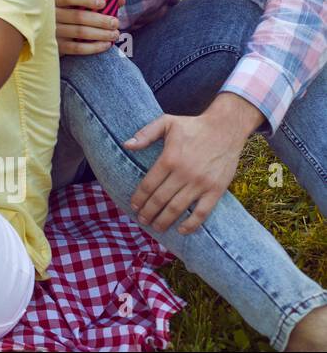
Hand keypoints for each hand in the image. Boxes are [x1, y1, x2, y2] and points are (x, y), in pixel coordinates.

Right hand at [54, 0, 124, 55]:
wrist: (46, 36)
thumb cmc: (66, 15)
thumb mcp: (73, 5)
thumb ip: (95, 1)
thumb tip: (120, 0)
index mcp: (54, 0)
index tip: (103, 3)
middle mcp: (51, 15)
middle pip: (78, 16)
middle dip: (100, 20)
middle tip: (115, 23)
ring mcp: (52, 32)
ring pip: (80, 32)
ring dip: (101, 34)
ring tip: (115, 34)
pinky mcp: (57, 47)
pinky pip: (77, 48)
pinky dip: (94, 47)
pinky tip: (106, 44)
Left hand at [125, 96, 262, 233]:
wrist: (226, 128)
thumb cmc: (193, 126)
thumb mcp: (166, 122)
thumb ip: (145, 134)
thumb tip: (126, 145)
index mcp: (169, 159)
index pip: (149, 185)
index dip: (139, 198)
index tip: (134, 206)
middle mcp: (184, 173)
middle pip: (160, 200)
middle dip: (148, 213)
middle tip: (142, 220)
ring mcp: (201, 183)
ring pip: (177, 208)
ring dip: (164, 221)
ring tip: (156, 227)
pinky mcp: (216, 190)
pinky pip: (202, 212)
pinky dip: (191, 224)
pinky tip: (181, 230)